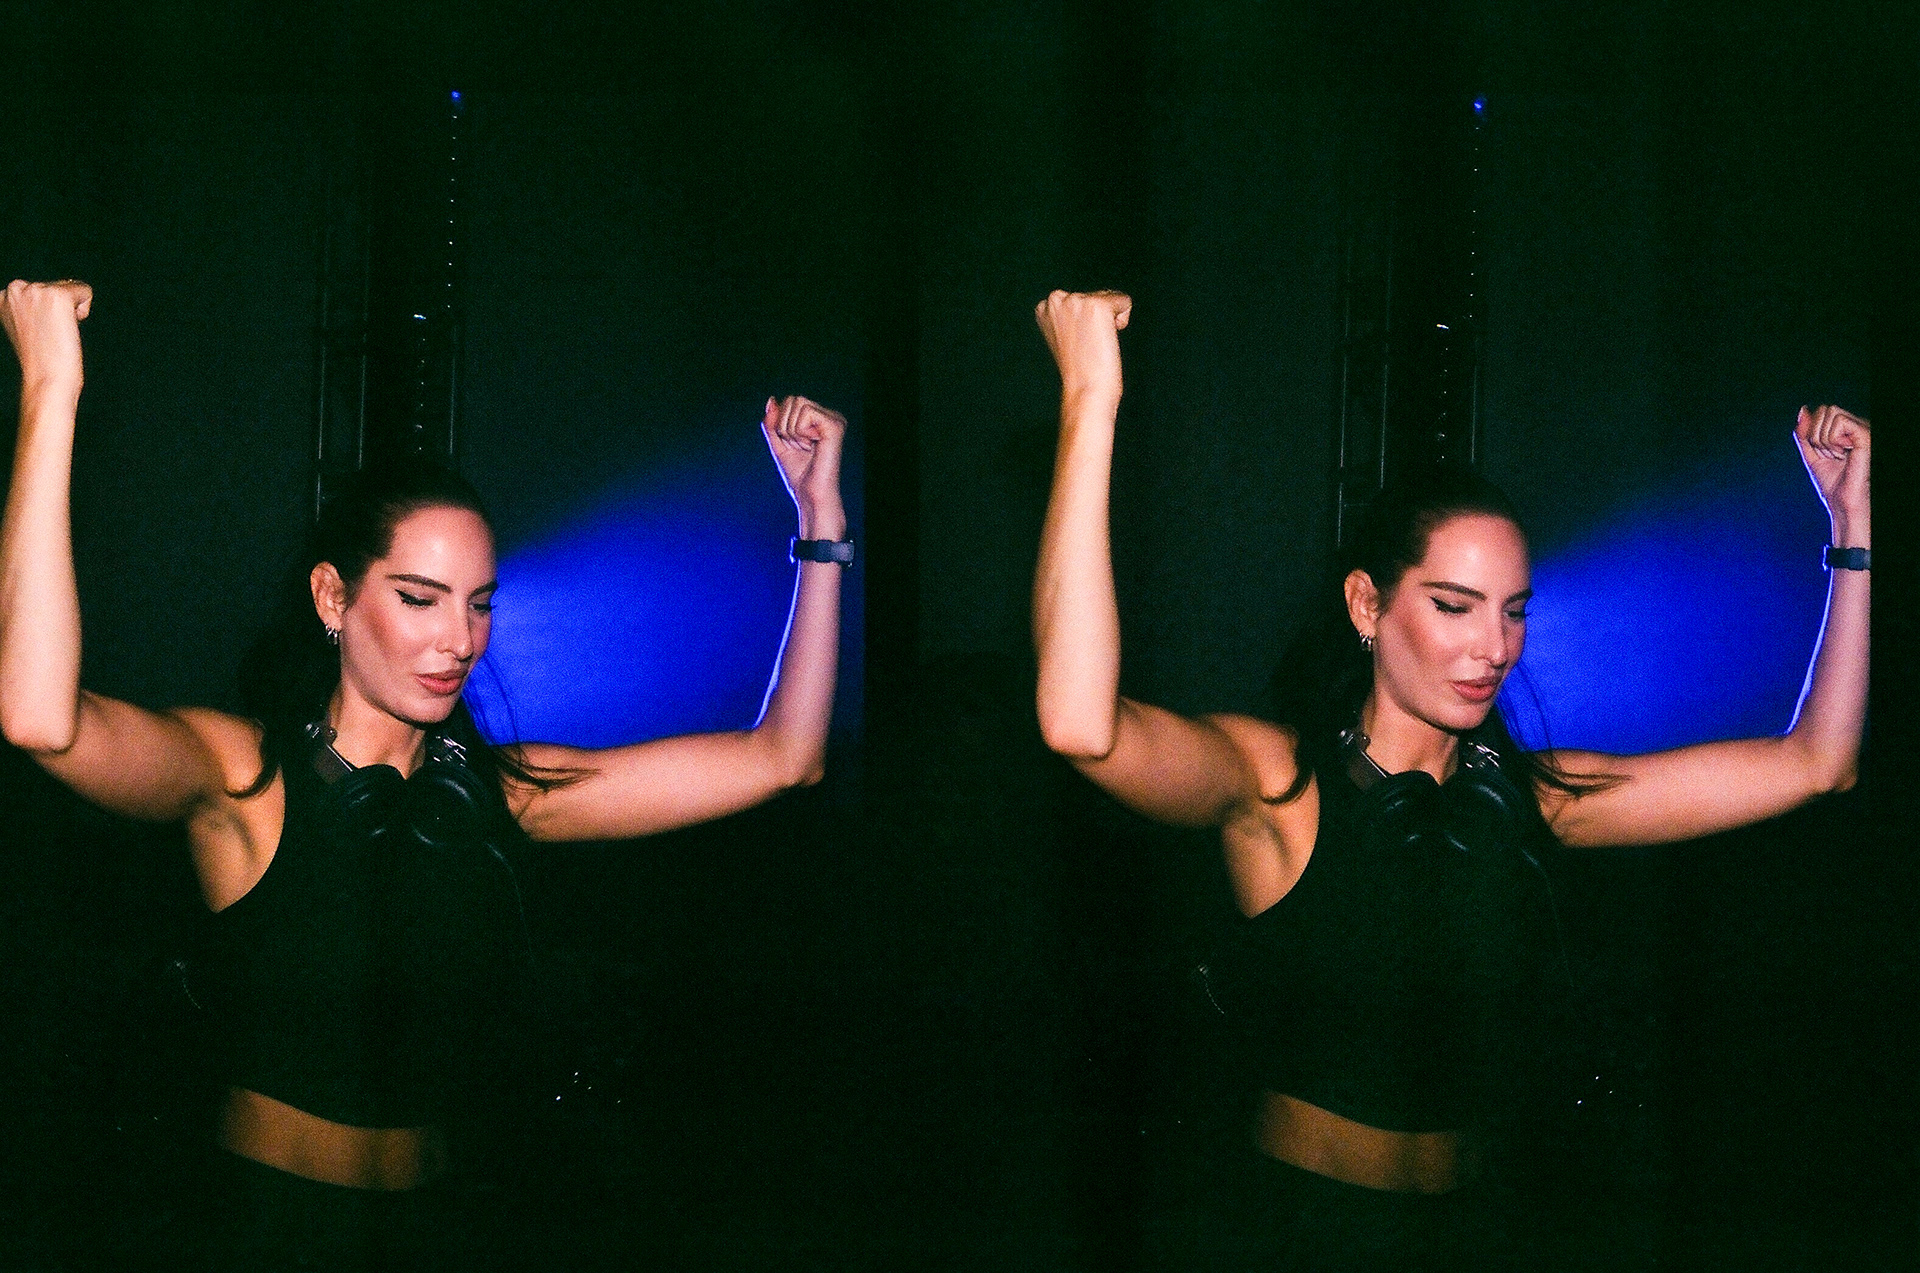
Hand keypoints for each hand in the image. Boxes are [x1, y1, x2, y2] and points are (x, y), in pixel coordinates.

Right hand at [1, 279, 91, 396]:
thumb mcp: (23, 326)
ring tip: (56, 332)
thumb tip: (46, 297)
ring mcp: (35, 290)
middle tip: (49, 334)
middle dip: (59, 309)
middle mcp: (15, 288)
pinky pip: (85, 291)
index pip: (39, 290)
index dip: (47, 314)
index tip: (39, 332)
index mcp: (1, 297)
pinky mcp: (57, 295)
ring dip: (70, 311)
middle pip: (55, 286)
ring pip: (70, 287)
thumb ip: (28, 307)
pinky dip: (84, 309)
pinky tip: (67, 328)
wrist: (45, 379)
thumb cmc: (39, 358)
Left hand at [762, 395, 846, 540]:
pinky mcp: (835, 425)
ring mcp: (834, 420)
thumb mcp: (778, 443)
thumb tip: (772, 400)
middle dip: (785, 425)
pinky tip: (812, 445)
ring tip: (805, 448)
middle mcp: (829, 416)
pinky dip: (800, 431)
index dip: (781, 424)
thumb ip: (773, 422)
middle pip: (793, 399)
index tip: (793, 446)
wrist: (809, 495)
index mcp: (819, 420)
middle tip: (799, 447)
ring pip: (797, 403)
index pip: (790, 402)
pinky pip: (806, 412)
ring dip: (791, 430)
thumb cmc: (799, 475)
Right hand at [1034, 289, 1130, 407]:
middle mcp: (1056, 299)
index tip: (1078, 343)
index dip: (1086, 323)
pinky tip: (1106, 339)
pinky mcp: (1098, 304)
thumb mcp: (1063, 337)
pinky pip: (1124, 301)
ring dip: (1109, 322)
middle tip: (1087, 346)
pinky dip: (1123, 319)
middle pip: (1095, 295)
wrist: (1084, 390)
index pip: (1080, 299)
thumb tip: (1087, 310)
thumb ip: (1069, 318)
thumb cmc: (1078, 370)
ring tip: (1095, 344)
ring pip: (1110, 298)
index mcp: (1044, 307)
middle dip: (1098, 320)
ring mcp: (1076, 300)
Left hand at [1794, 404, 1869, 536]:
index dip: (1812, 433)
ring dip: (1824, 439)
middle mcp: (1858, 426)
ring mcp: (1863, 429)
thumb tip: (1803, 409)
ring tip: (1838, 456)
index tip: (1823, 454)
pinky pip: (1839, 421)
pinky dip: (1833, 439)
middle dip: (1816, 435)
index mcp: (1848, 430)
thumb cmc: (1832, 483)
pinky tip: (1844, 453)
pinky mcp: (1866, 435)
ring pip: (1830, 412)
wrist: (1842, 503)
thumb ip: (1804, 433)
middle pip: (1825, 409)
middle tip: (1830, 455)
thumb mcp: (1811, 454)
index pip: (1821, 412)